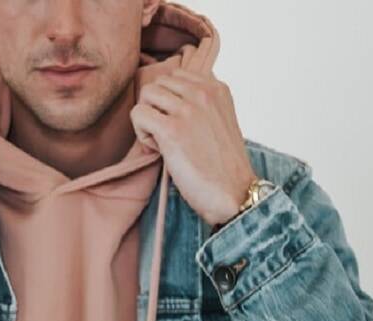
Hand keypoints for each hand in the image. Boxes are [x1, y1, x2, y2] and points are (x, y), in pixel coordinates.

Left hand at [130, 68, 256, 225]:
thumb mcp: (221, 120)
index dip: (170, 100)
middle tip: (167, 133)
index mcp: (217, 88)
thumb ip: (202, 103)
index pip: (176, 75)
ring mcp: (188, 110)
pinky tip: (157, 149)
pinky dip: (141, 132)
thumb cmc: (223, 165)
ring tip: (162, 140)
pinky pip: (138, 114)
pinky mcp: (172, 130)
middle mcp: (203, 93)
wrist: (234, 193)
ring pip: (146, 94)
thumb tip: (173, 95)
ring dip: (148, 117)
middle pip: (158, 83)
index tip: (180, 122)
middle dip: (156, 107)